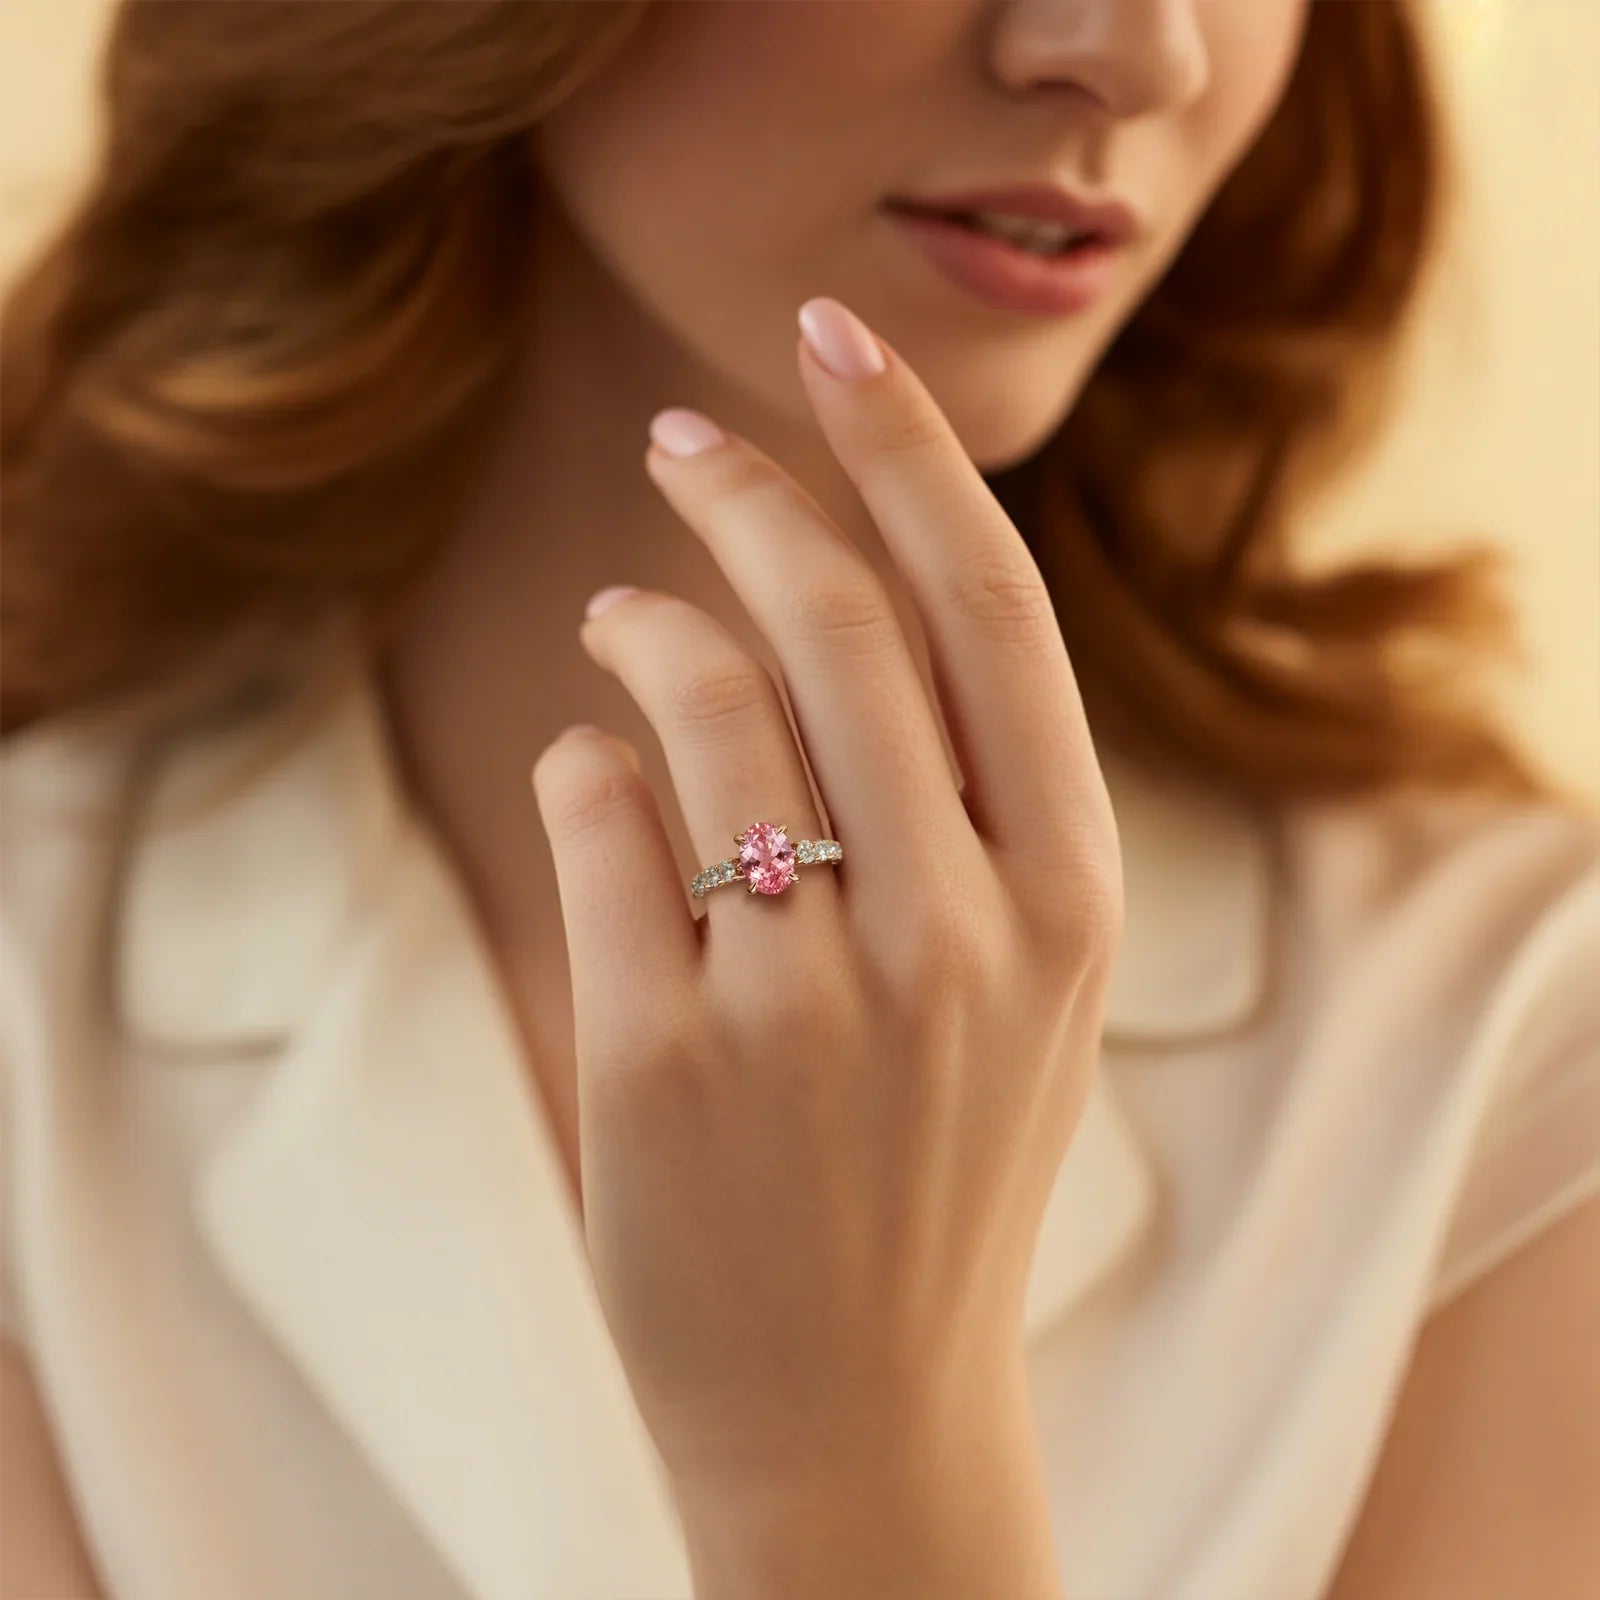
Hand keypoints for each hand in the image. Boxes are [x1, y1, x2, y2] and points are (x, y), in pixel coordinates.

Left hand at [530, 296, 1120, 1576]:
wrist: (861, 1412)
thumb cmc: (932, 1168)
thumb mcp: (1020, 984)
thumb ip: (978, 805)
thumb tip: (835, 592)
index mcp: (1066, 894)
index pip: (990, 605)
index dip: (906, 448)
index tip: (833, 338)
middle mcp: (959, 928)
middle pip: (841, 617)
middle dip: (750, 491)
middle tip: (688, 441)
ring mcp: (810, 997)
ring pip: (702, 699)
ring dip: (645, 617)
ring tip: (616, 609)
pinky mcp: (664, 1057)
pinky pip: (597, 817)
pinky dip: (578, 761)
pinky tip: (588, 775)